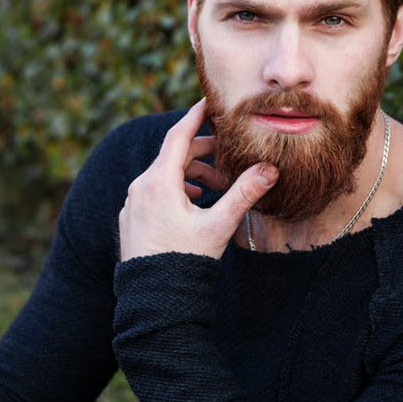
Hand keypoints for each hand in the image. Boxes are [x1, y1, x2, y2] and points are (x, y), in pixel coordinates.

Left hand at [118, 98, 278, 260]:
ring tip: (215, 186)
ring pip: (164, 173)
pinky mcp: (131, 216)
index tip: (208, 101)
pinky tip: (192, 201)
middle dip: (202, 151)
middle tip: (227, 156)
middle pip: (173, 154)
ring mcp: (133, 202)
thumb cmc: (185, 260)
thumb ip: (244, 193)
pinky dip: (175, 187)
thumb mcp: (218, 224)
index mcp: (159, 182)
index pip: (178, 135)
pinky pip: (154, 189)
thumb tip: (270, 169)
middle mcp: (140, 186)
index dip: (195, 116)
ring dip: (191, 172)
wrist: (155, 300)